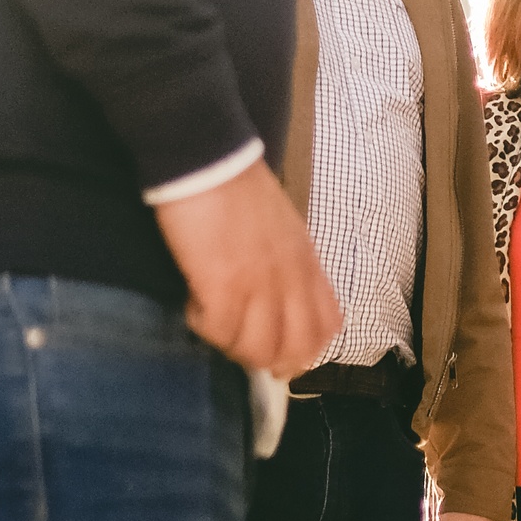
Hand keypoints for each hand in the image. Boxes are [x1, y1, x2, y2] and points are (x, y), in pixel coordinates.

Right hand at [154, 160, 341, 377]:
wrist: (209, 161)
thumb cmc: (240, 191)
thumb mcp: (284, 229)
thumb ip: (290, 267)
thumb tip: (281, 306)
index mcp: (307, 263)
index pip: (327, 326)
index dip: (305, 351)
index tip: (277, 351)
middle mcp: (290, 279)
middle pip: (294, 350)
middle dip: (265, 358)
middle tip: (237, 341)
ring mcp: (258, 285)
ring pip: (255, 350)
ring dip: (229, 344)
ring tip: (212, 318)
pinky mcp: (222, 286)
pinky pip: (217, 331)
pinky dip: (201, 325)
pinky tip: (193, 302)